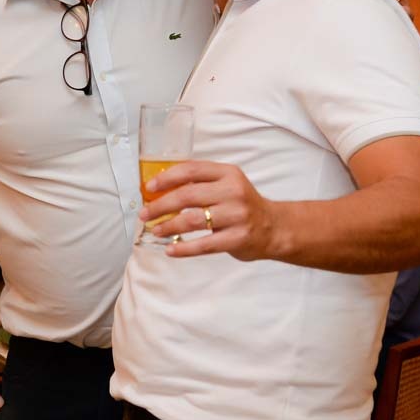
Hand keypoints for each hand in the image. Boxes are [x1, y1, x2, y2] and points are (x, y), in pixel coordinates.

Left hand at [141, 160, 276, 261]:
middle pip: (188, 195)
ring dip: (168, 226)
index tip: (149, 187)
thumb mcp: (227, 185)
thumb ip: (201, 183)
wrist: (274, 227)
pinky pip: (204, 244)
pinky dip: (183, 248)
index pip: (191, 169)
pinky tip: (171, 250)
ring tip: (155, 230)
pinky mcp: (237, 238)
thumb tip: (161, 189)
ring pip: (192, 220)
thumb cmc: (242, 205)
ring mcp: (236, 215)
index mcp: (228, 173)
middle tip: (145, 213)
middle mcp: (233, 191)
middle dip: (161, 205)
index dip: (167, 178)